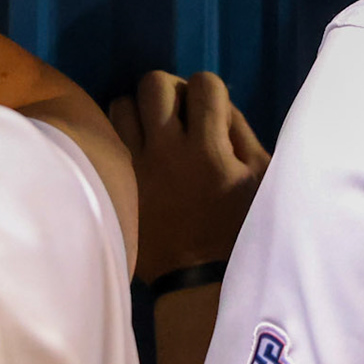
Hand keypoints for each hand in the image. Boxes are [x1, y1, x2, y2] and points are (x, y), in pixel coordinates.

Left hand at [110, 70, 269, 282]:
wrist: (196, 279)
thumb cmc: (238, 227)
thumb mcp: (260, 178)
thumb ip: (241, 132)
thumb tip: (217, 103)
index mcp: (208, 149)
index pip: (204, 83)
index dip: (210, 90)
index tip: (211, 109)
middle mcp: (166, 151)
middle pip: (155, 84)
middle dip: (171, 91)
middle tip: (178, 113)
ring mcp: (133, 167)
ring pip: (121, 105)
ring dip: (140, 112)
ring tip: (152, 131)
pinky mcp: (114, 183)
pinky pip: (102, 137)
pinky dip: (118, 135)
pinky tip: (135, 151)